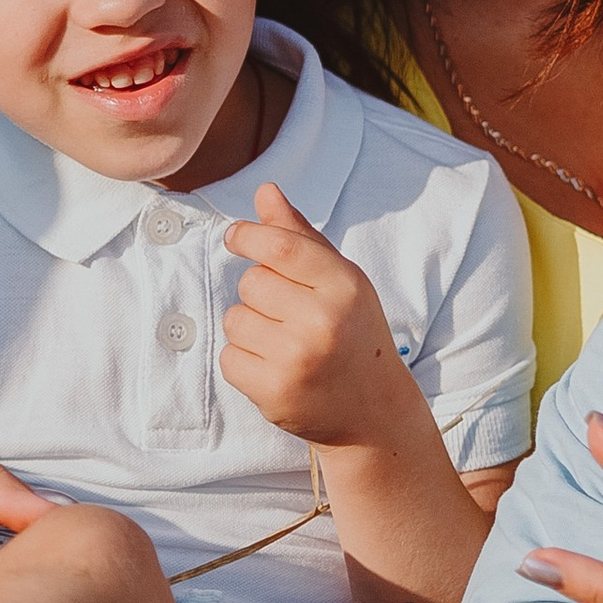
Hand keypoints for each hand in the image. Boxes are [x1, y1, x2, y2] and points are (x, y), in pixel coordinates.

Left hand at [221, 185, 419, 453]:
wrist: (373, 410)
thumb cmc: (353, 333)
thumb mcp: (341, 280)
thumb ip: (301, 236)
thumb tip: (265, 192)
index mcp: (345, 285)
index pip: (281, 246)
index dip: (249, 236)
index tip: (236, 237)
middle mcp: (323, 320)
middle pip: (251, 282)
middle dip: (259, 293)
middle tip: (289, 314)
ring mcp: (297, 359)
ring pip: (235, 319)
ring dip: (250, 328)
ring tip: (285, 343)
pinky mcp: (274, 392)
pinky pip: (229, 357)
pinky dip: (244, 361)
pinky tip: (276, 368)